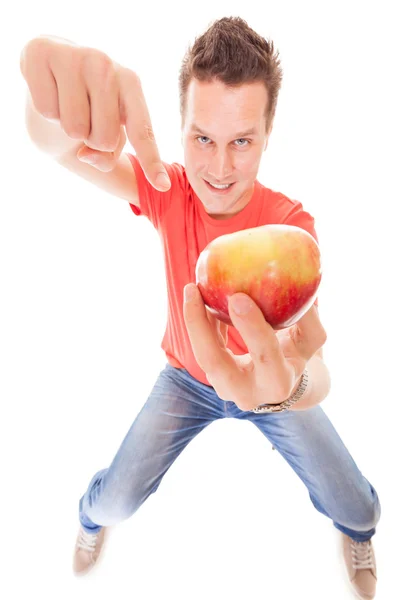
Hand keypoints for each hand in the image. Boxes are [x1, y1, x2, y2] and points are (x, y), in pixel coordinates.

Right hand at [20, 35, 169, 188]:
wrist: (46, 75)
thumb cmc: (85, 110)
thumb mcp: (104, 136)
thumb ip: (106, 157)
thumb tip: (85, 155)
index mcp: (131, 84)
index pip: (142, 131)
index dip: (151, 161)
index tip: (163, 186)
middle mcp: (106, 65)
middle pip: (104, 139)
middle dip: (91, 140)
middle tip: (85, 118)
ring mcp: (75, 56)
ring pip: (74, 128)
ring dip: (67, 127)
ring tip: (66, 106)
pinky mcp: (42, 53)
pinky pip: (47, 110)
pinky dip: (46, 111)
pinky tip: (49, 92)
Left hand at [183, 284, 326, 410]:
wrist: (283, 386)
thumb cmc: (297, 354)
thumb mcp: (311, 340)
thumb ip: (308, 315)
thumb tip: (303, 282)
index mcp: (278, 383)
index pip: (264, 356)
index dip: (251, 328)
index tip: (238, 296)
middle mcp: (247, 393)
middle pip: (216, 363)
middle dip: (202, 327)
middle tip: (196, 290)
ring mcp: (225, 389)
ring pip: (201, 356)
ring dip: (193, 321)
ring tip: (191, 288)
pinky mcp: (213, 379)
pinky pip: (201, 348)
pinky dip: (198, 322)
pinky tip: (196, 295)